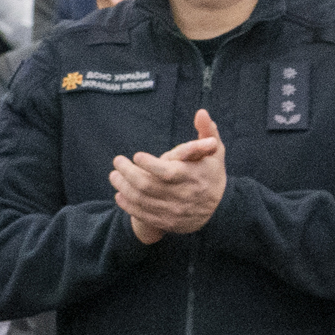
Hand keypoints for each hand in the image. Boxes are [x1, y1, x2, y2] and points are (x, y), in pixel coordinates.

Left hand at [110, 109, 226, 244]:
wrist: (220, 209)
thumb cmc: (212, 173)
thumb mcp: (215, 152)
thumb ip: (207, 132)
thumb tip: (201, 112)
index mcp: (195, 177)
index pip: (167, 173)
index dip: (149, 164)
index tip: (136, 156)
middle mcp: (185, 196)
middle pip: (147, 186)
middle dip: (127, 173)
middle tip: (118, 162)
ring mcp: (175, 211)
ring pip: (141, 199)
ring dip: (123, 186)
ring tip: (114, 175)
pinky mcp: (167, 222)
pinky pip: (142, 214)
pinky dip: (127, 204)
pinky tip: (120, 193)